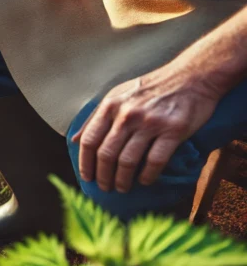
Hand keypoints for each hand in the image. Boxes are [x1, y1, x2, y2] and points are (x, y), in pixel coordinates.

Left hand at [73, 66, 223, 192]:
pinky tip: (144, 181)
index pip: (89, 141)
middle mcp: (127, 115)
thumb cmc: (151, 88)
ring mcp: (150, 122)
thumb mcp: (117, 95)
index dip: (86, 163)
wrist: (191, 76)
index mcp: (110, 106)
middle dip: (103, 176)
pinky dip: (147, 175)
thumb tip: (74, 140)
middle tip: (105, 188)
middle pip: (106, 154)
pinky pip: (155, 161)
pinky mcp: (173, 130)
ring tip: (122, 188)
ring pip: (128, 161)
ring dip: (123, 180)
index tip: (87, 178)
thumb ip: (95, 117)